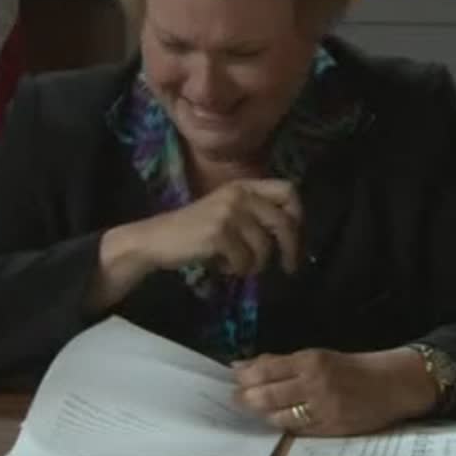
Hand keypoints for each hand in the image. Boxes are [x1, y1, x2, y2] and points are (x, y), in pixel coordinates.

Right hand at [125, 178, 302, 275]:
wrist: (158, 238)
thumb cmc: (196, 229)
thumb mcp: (229, 211)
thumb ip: (256, 214)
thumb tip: (292, 236)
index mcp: (244, 186)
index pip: (288, 190)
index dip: (297, 214)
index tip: (294, 236)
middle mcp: (239, 194)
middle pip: (283, 221)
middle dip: (290, 248)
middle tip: (288, 268)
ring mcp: (228, 213)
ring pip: (264, 247)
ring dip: (255, 264)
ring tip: (238, 265)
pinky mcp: (218, 233)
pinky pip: (244, 260)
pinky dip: (236, 269)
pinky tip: (221, 265)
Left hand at [232, 347, 438, 435]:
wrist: (391, 384)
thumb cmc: (351, 367)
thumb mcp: (318, 356)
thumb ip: (283, 363)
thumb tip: (247, 365)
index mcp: (311, 361)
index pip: (267, 369)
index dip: (245, 375)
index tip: (233, 376)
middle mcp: (315, 384)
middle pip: (267, 394)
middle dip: (246, 397)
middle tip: (235, 398)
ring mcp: (323, 409)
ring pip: (279, 416)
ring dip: (262, 414)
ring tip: (254, 409)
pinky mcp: (331, 428)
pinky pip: (298, 430)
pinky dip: (283, 425)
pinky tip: (276, 420)